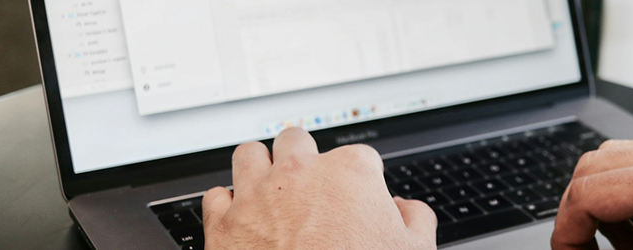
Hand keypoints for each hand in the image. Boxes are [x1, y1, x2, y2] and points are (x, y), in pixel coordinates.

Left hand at [201, 127, 436, 248]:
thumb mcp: (416, 249)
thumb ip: (416, 219)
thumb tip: (406, 210)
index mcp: (350, 172)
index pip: (359, 156)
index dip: (361, 180)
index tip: (359, 199)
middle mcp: (301, 173)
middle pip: (297, 141)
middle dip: (304, 159)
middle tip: (312, 187)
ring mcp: (258, 194)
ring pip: (250, 154)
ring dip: (260, 167)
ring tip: (270, 188)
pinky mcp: (225, 222)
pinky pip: (217, 195)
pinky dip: (228, 205)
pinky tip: (243, 219)